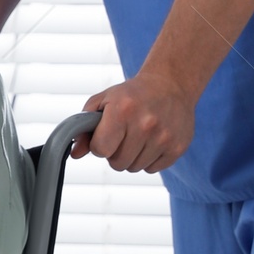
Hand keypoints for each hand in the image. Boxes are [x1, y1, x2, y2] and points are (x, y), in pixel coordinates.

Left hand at [76, 72, 195, 173]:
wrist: (170, 84)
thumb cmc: (132, 94)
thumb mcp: (103, 101)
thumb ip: (84, 127)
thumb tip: (75, 153)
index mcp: (123, 111)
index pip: (101, 150)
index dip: (100, 144)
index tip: (106, 135)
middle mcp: (145, 125)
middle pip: (117, 163)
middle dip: (116, 152)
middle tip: (124, 134)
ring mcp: (164, 137)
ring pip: (135, 168)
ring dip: (132, 156)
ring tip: (139, 136)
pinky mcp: (177, 147)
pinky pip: (152, 169)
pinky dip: (149, 159)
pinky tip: (153, 140)